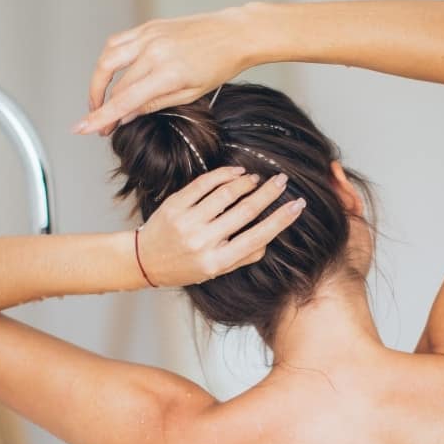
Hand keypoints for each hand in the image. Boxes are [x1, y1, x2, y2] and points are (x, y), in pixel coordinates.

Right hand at [72, 5, 253, 136]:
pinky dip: (108, 59)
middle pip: (115, 83)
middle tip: (99, 123)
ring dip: (98, 82)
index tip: (83, 128)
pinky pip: (118, 42)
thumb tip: (126, 116)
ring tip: (99, 100)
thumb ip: (154, 104)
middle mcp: (154, 51)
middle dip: (101, 106)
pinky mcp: (149, 26)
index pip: (125, 100)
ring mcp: (149, 36)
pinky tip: (110, 74)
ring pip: (108, 58)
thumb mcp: (190, 94)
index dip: (101, 117)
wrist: (234, 33)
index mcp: (168, 72)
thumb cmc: (219, 65)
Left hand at [135, 165, 305, 286]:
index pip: (257, 238)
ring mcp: (187, 222)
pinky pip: (204, 184)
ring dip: (247, 182)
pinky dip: (224, 175)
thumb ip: (243, 256)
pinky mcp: (175, 206)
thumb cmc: (185, 267)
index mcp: (217, 262)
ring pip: (226, 194)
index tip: (298, 205)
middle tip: (283, 180)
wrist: (145, 261)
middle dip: (268, 193)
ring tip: (257, 179)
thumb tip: (269, 237)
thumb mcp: (216, 271)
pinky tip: (236, 172)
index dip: (280, 220)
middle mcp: (203, 242)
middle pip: (245, 212)